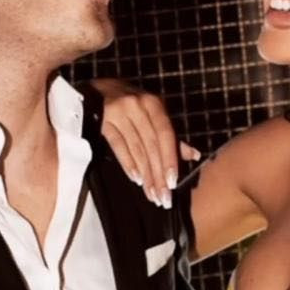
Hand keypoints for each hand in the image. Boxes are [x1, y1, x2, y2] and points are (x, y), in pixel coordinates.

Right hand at [94, 78, 200, 206]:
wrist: (95, 92)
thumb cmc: (130, 106)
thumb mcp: (152, 115)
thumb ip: (171, 136)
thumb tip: (194, 156)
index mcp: (154, 105)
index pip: (166, 135)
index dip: (170, 159)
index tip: (173, 182)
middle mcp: (138, 107)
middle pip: (151, 146)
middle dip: (158, 174)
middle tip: (163, 197)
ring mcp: (119, 113)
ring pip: (136, 149)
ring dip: (145, 174)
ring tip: (151, 194)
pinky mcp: (103, 121)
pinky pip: (118, 146)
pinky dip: (128, 163)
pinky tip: (135, 179)